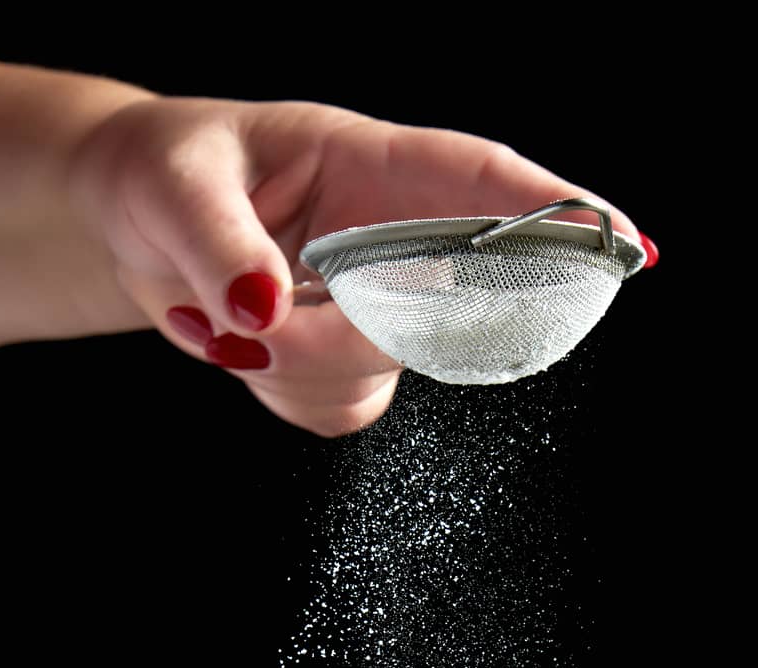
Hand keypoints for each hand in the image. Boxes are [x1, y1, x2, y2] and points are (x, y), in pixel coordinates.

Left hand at [72, 98, 642, 435]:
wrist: (132, 222)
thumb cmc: (163, 171)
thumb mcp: (177, 189)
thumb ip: (222, 248)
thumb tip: (265, 313)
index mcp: (372, 165)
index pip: (484, 185)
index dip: (561, 215)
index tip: (625, 246)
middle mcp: (391, 237)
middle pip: (440, 311)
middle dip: (351, 333)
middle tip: (249, 309)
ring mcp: (376, 306)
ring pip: (382, 376)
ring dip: (295, 365)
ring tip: (224, 311)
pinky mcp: (347, 362)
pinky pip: (339, 411)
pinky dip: (280, 392)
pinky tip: (243, 342)